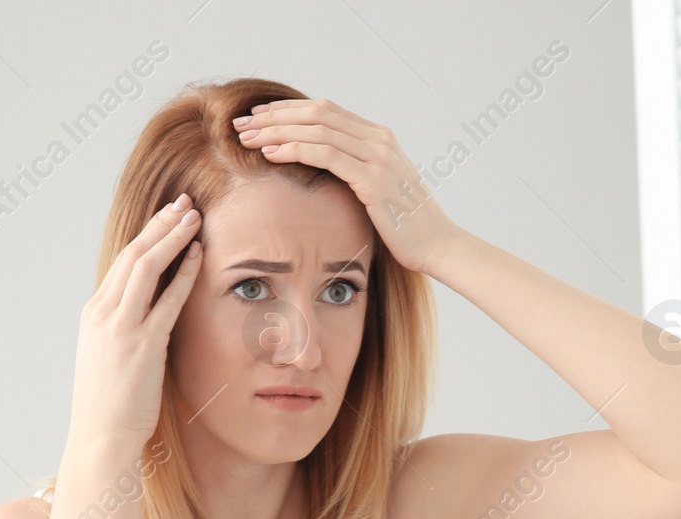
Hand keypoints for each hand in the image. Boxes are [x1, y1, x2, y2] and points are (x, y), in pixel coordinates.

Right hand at [69, 193, 203, 452]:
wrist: (100, 439)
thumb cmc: (111, 407)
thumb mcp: (112, 360)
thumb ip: (128, 334)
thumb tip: (152, 321)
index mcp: (94, 315)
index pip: (121, 263)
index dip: (146, 236)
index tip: (166, 216)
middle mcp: (102, 314)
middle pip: (132, 254)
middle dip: (159, 224)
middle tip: (183, 202)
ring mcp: (120, 328)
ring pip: (144, 266)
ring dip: (171, 237)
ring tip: (194, 216)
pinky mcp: (141, 345)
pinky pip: (165, 299)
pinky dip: (183, 273)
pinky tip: (199, 254)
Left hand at [232, 99, 463, 274]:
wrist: (438, 246)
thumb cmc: (407, 227)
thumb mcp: (380, 191)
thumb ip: (357, 172)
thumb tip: (325, 173)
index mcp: (379, 138)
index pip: (326, 110)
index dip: (288, 110)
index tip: (258, 117)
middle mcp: (379, 140)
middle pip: (317, 113)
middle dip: (275, 116)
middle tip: (242, 124)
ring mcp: (377, 157)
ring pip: (316, 129)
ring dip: (276, 131)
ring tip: (247, 138)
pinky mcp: (372, 179)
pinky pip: (325, 154)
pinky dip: (294, 149)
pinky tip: (270, 154)